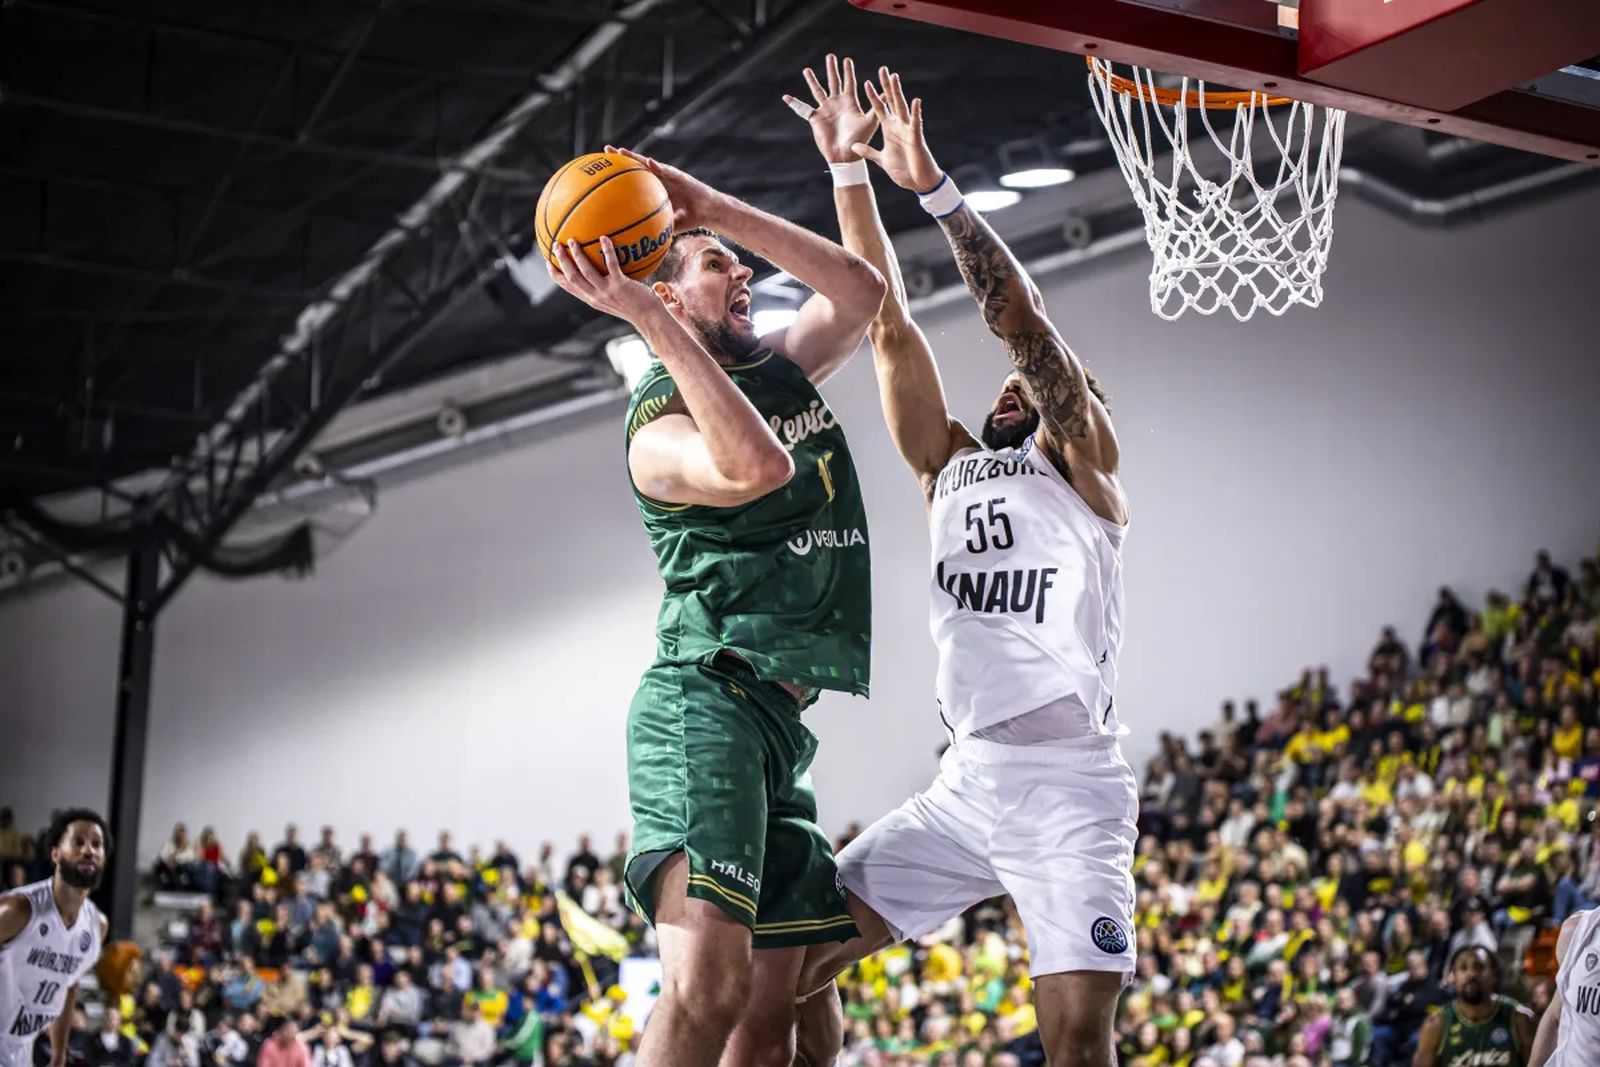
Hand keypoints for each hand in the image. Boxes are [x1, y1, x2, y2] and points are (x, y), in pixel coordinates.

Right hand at [547, 237, 661, 326]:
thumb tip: (603, 269)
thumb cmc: (636, 307)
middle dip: (561, 261)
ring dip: (577, 255)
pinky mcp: (621, 286)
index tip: (548, 262)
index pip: (568, 287)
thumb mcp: (616, 299)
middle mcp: (596, 297)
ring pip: (586, 272)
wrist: (649, 317)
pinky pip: (611, 264)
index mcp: (592, 299)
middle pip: (572, 277)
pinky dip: (607, 251)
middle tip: (556, 245)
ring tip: (574, 240)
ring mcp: (608, 291)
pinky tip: (604, 238)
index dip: (556, 274)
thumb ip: (606, 287)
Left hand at [605, 144, 722, 230]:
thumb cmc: (690, 219)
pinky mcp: (679, 175)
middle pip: (636, 166)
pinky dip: (657, 166)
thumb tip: (641, 247)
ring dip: (635, 156)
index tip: (602, 171)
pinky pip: (666, 170)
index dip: (618, 175)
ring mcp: (668, 175)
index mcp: (654, 190)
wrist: (708, 211)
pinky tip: (648, 161)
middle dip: (621, 159)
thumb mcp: (668, 225)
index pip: (633, 180)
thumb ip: (655, 230)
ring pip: (648, 163)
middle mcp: (658, 179)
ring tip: (620, 151)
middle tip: (605, 152)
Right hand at [784, 54, 878, 164]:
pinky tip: (786, 97)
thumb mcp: (871, 121)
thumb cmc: (860, 139)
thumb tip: (889, 91)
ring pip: (818, 91)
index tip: (847, 59)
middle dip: (832, 69)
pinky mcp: (816, 118)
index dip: (848, 71)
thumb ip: (877, 104)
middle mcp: (837, 103)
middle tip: (830, 56)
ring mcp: (825, 110)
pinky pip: (803, 109)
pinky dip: (794, 103)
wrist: (845, 156)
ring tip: (807, 70)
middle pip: (834, 82)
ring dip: (812, 80)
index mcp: (850, 102)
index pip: (849, 82)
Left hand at [855, 67, 942, 193]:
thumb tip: (854, 147)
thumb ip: (868, 152)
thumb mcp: (881, 159)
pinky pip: (916, 123)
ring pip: (902, 107)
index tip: (865, 83)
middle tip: (883, 69)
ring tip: (895, 77)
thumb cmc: (903, 170)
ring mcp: (908, 130)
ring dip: (898, 93)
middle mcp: (899, 126)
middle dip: (886, 86)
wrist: (918, 182)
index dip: (873, 96)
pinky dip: (916, 113)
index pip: (880, 109)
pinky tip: (915, 101)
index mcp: (889, 129)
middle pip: (891, 102)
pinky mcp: (916, 138)